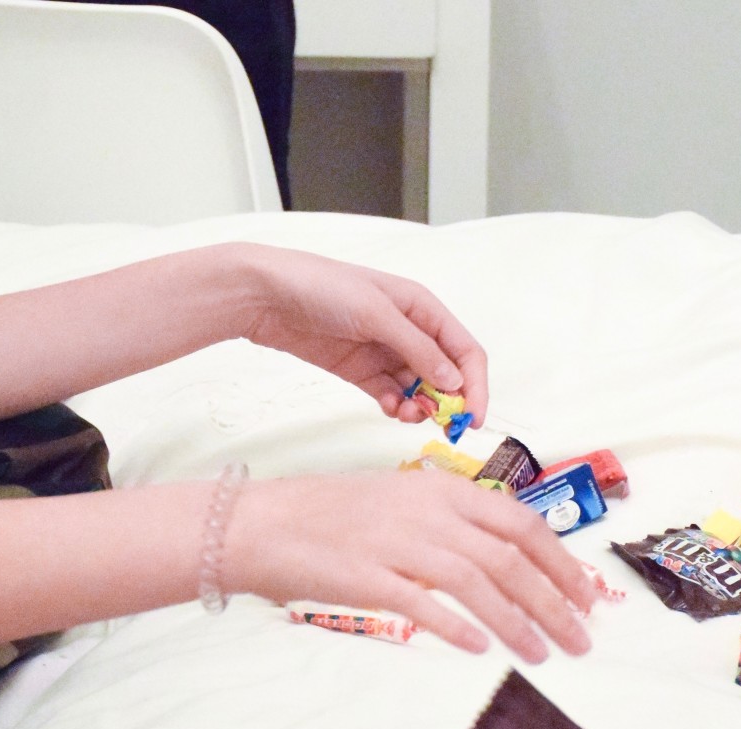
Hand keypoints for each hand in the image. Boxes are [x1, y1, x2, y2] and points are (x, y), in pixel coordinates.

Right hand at [220, 470, 594, 661]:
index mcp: (446, 491)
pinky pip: (423, 603)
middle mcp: (429, 512)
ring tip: (542, 655)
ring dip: (517, 623)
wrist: (266, 523)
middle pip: (511, 558)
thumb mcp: (406, 503)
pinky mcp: (367, 576)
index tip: (588, 598)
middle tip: (581, 639)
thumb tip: (508, 559)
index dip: (563, 564)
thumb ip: (456, 525)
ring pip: (478, 583)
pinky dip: (458, 626)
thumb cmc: (337, 518)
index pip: (523, 525)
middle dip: (554, 602)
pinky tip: (480, 650)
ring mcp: (398, 543)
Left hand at [225, 245, 489, 427]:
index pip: (465, 351)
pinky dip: (395, 407)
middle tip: (445, 428)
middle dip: (449, 402)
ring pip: (418, 390)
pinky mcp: (361, 371)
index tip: (472, 417)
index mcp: (421, 308)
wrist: (265, 296)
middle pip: (446, 375)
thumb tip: (454, 382)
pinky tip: (389, 409)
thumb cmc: (321, 287)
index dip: (475, 385)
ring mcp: (384, 352)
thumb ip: (417, 349)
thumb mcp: (375, 313)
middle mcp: (409, 330)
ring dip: (419, 407)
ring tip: (406, 415)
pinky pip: (390, 395)